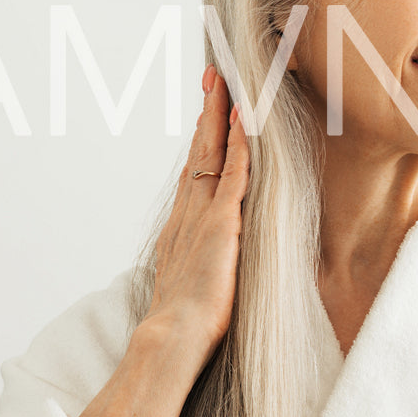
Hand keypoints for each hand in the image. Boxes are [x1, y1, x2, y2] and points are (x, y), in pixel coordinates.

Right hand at [142, 63, 250, 362]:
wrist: (173, 339)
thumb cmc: (184, 323)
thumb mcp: (189, 283)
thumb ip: (196, 265)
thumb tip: (206, 263)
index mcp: (181, 226)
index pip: (194, 171)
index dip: (202, 140)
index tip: (205, 113)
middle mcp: (188, 213)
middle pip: (200, 152)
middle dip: (207, 113)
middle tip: (212, 78)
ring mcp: (203, 215)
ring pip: (213, 154)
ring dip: (220, 116)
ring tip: (225, 84)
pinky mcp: (221, 223)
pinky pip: (234, 174)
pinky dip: (239, 145)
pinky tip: (244, 120)